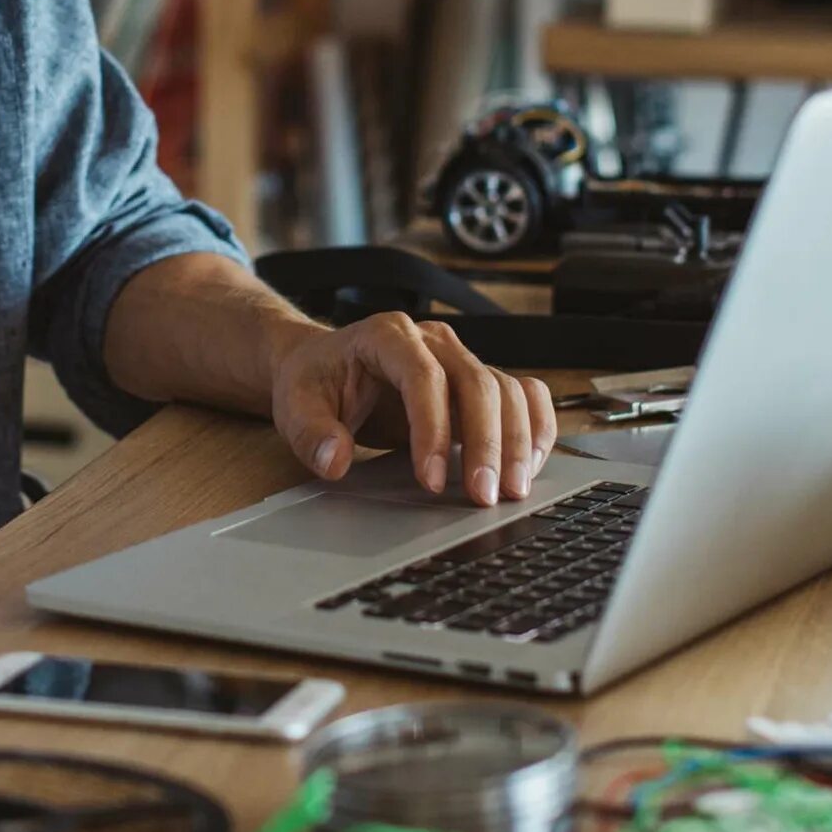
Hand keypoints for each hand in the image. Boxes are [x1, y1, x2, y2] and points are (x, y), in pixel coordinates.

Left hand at [268, 316, 557, 506]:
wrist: (325, 365)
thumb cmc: (316, 383)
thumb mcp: (296, 407)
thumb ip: (312, 433)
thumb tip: (335, 459)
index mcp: (387, 335)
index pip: (422, 375)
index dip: (432, 428)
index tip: (431, 480)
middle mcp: (433, 340)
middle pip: (477, 382)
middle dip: (486, 444)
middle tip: (484, 496)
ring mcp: (461, 358)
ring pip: (507, 390)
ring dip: (517, 442)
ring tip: (512, 490)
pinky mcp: (478, 381)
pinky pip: (523, 394)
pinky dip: (535, 427)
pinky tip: (530, 465)